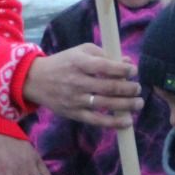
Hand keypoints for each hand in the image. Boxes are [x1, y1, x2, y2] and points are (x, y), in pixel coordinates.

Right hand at [22, 44, 142, 129]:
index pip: (105, 66)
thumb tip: (128, 61)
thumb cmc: (64, 63)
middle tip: (138, 88)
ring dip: (126, 105)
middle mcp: (77, 81)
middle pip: (109, 87)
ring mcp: (75, 99)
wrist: (35, 80)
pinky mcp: (73, 113)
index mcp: (79, 62)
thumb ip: (105, 55)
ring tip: (138, 103)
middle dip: (129, 88)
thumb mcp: (81, 51)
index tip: (134, 71)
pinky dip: (113, 122)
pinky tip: (127, 121)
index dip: (123, 69)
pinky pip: (96, 120)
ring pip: (106, 104)